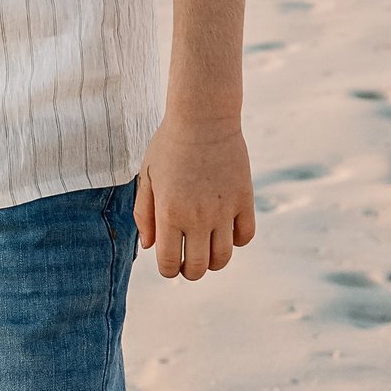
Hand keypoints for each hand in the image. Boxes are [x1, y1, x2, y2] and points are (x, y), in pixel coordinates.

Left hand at [136, 116, 255, 281]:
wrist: (203, 118)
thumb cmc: (169, 146)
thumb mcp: (147, 177)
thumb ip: (145, 214)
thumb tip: (151, 247)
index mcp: (170, 213)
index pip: (170, 263)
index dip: (168, 270)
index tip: (169, 263)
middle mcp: (197, 216)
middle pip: (199, 267)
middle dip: (190, 271)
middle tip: (188, 262)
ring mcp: (224, 210)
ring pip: (223, 258)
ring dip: (213, 261)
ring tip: (206, 248)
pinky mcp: (244, 199)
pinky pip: (245, 236)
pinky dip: (236, 240)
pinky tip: (225, 229)